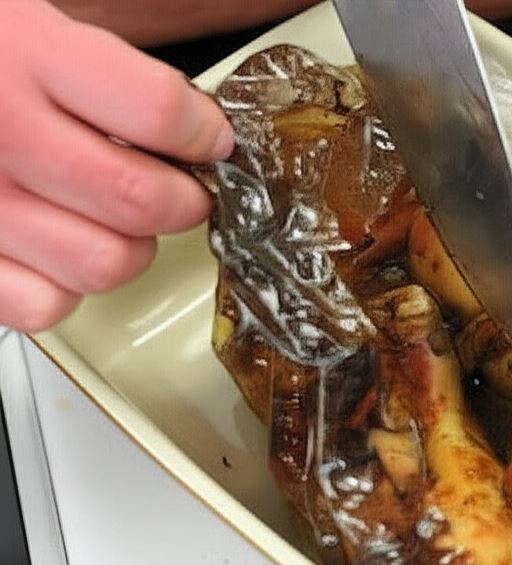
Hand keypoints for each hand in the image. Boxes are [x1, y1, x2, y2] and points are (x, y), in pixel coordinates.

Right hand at [0, 0, 232, 330]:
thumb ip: (105, 71)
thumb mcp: (28, 19)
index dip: (202, 133)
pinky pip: (45, 306)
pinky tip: (63, 250)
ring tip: (121, 222)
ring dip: (133, 249)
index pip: (157, 112)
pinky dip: (67, 288)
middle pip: (139, 200)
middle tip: (181, 189)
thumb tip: (193, 123)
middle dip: (183, 201)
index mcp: (25, 54)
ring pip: (104, 263)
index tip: (209, 139)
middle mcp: (1, 132)